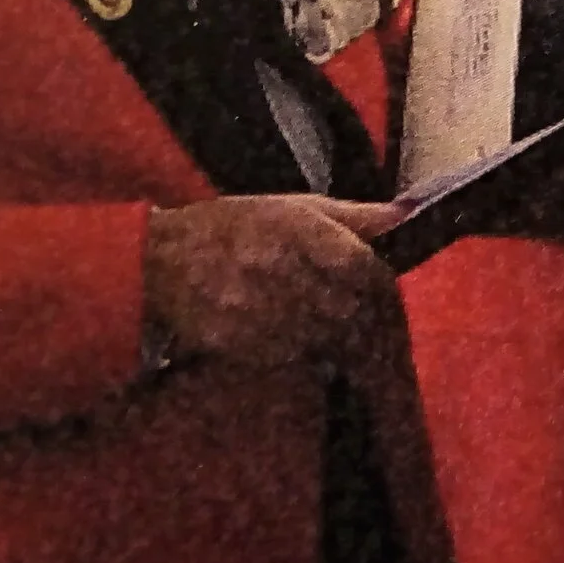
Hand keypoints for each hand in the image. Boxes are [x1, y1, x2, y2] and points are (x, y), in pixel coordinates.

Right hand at [143, 197, 399, 370]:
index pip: (362, 267)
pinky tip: (297, 339)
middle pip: (348, 307)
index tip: (384, 298)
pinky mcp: (239, 342)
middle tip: (370, 327)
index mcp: (298, 229)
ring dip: (337, 338)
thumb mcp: (290, 207)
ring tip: (331, 331)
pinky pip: (290, 355)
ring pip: (324, 335)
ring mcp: (259, 309)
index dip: (378, 287)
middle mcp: (281, 269)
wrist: (159, 260)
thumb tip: (404, 214)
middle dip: (363, 319)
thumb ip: (352, 216)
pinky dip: (304, 352)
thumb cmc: (231, 227)